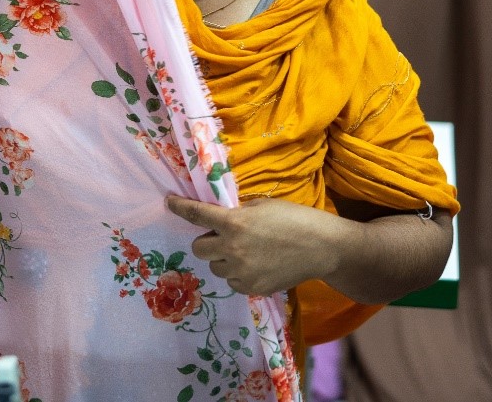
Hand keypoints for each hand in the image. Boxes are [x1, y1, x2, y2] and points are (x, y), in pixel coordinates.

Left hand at [165, 194, 350, 296]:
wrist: (322, 248)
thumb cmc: (295, 218)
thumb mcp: (262, 206)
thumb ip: (238, 213)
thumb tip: (222, 218)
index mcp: (234, 223)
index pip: (196, 214)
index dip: (179, 208)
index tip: (169, 203)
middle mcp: (232, 249)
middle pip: (198, 248)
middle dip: (208, 241)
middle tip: (224, 236)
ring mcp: (242, 272)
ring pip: (215, 267)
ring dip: (223, 259)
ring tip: (246, 252)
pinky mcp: (253, 289)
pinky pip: (232, 282)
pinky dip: (238, 274)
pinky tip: (256, 265)